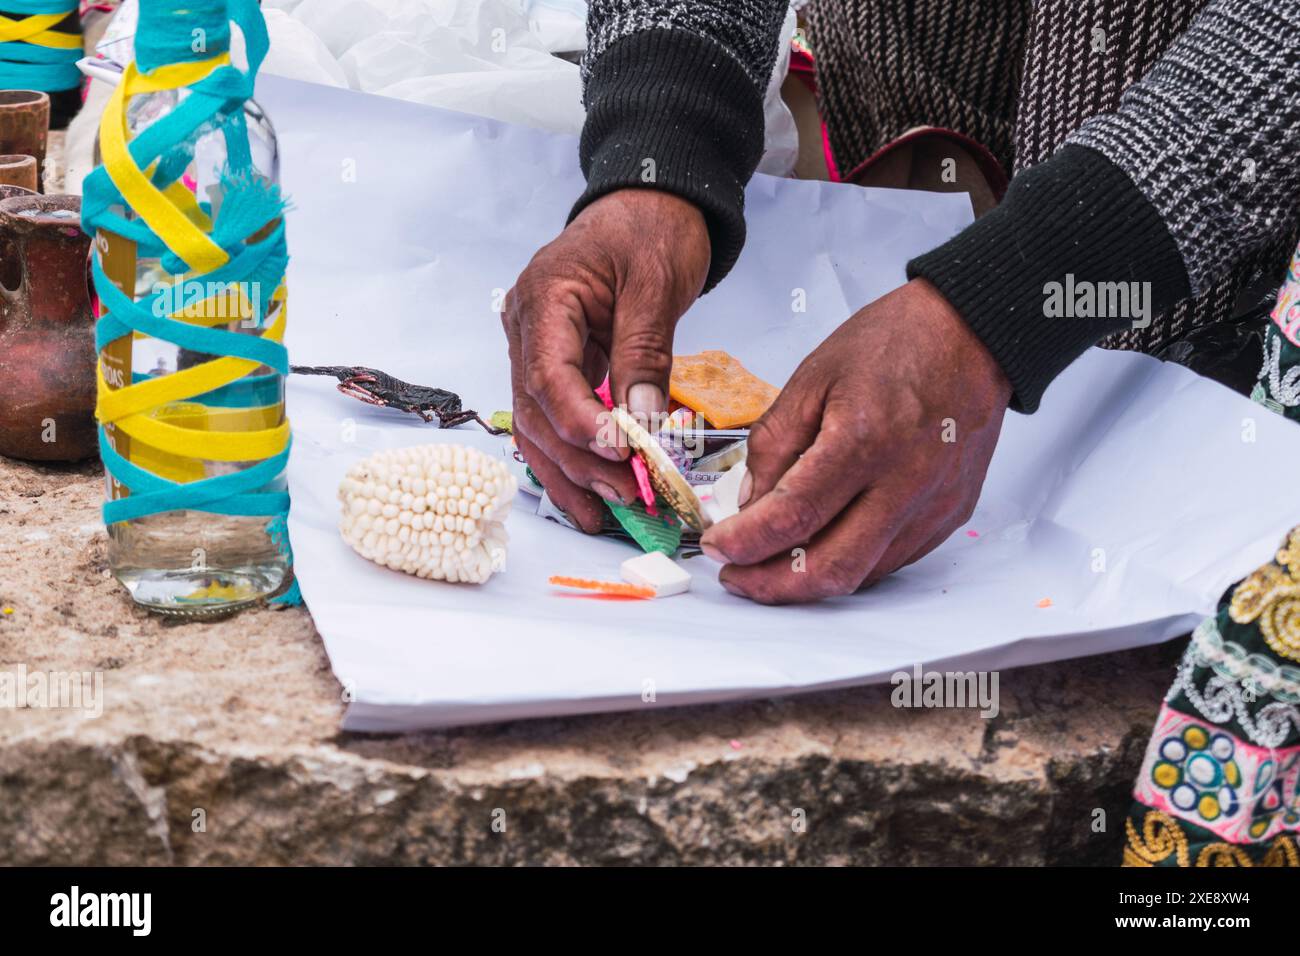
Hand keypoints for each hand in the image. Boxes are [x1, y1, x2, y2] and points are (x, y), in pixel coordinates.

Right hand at [502, 189, 710, 531]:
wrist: (650, 203)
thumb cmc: (652, 230)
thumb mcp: (657, 285)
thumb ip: (645, 354)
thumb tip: (642, 423)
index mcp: (544, 296)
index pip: (548, 375)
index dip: (580, 422)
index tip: (619, 453)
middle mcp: (526, 326)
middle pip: (536, 411)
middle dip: (579, 460)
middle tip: (626, 495)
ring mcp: (535, 348)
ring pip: (536, 425)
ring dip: (570, 472)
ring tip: (607, 512)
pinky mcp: (555, 365)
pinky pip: (554, 419)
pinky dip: (573, 458)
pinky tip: (593, 493)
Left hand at [699, 278, 1010, 603]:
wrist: (970, 333)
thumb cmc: (895, 344)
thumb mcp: (812, 377)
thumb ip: (774, 444)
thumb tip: (749, 503)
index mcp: (863, 440)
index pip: (794, 516)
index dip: (746, 542)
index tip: (718, 547)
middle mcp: (904, 481)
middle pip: (831, 567)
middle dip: (772, 585)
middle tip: (737, 576)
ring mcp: (933, 504)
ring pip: (863, 574)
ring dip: (808, 583)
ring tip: (770, 567)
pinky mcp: (950, 514)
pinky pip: (892, 560)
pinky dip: (849, 564)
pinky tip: (821, 549)